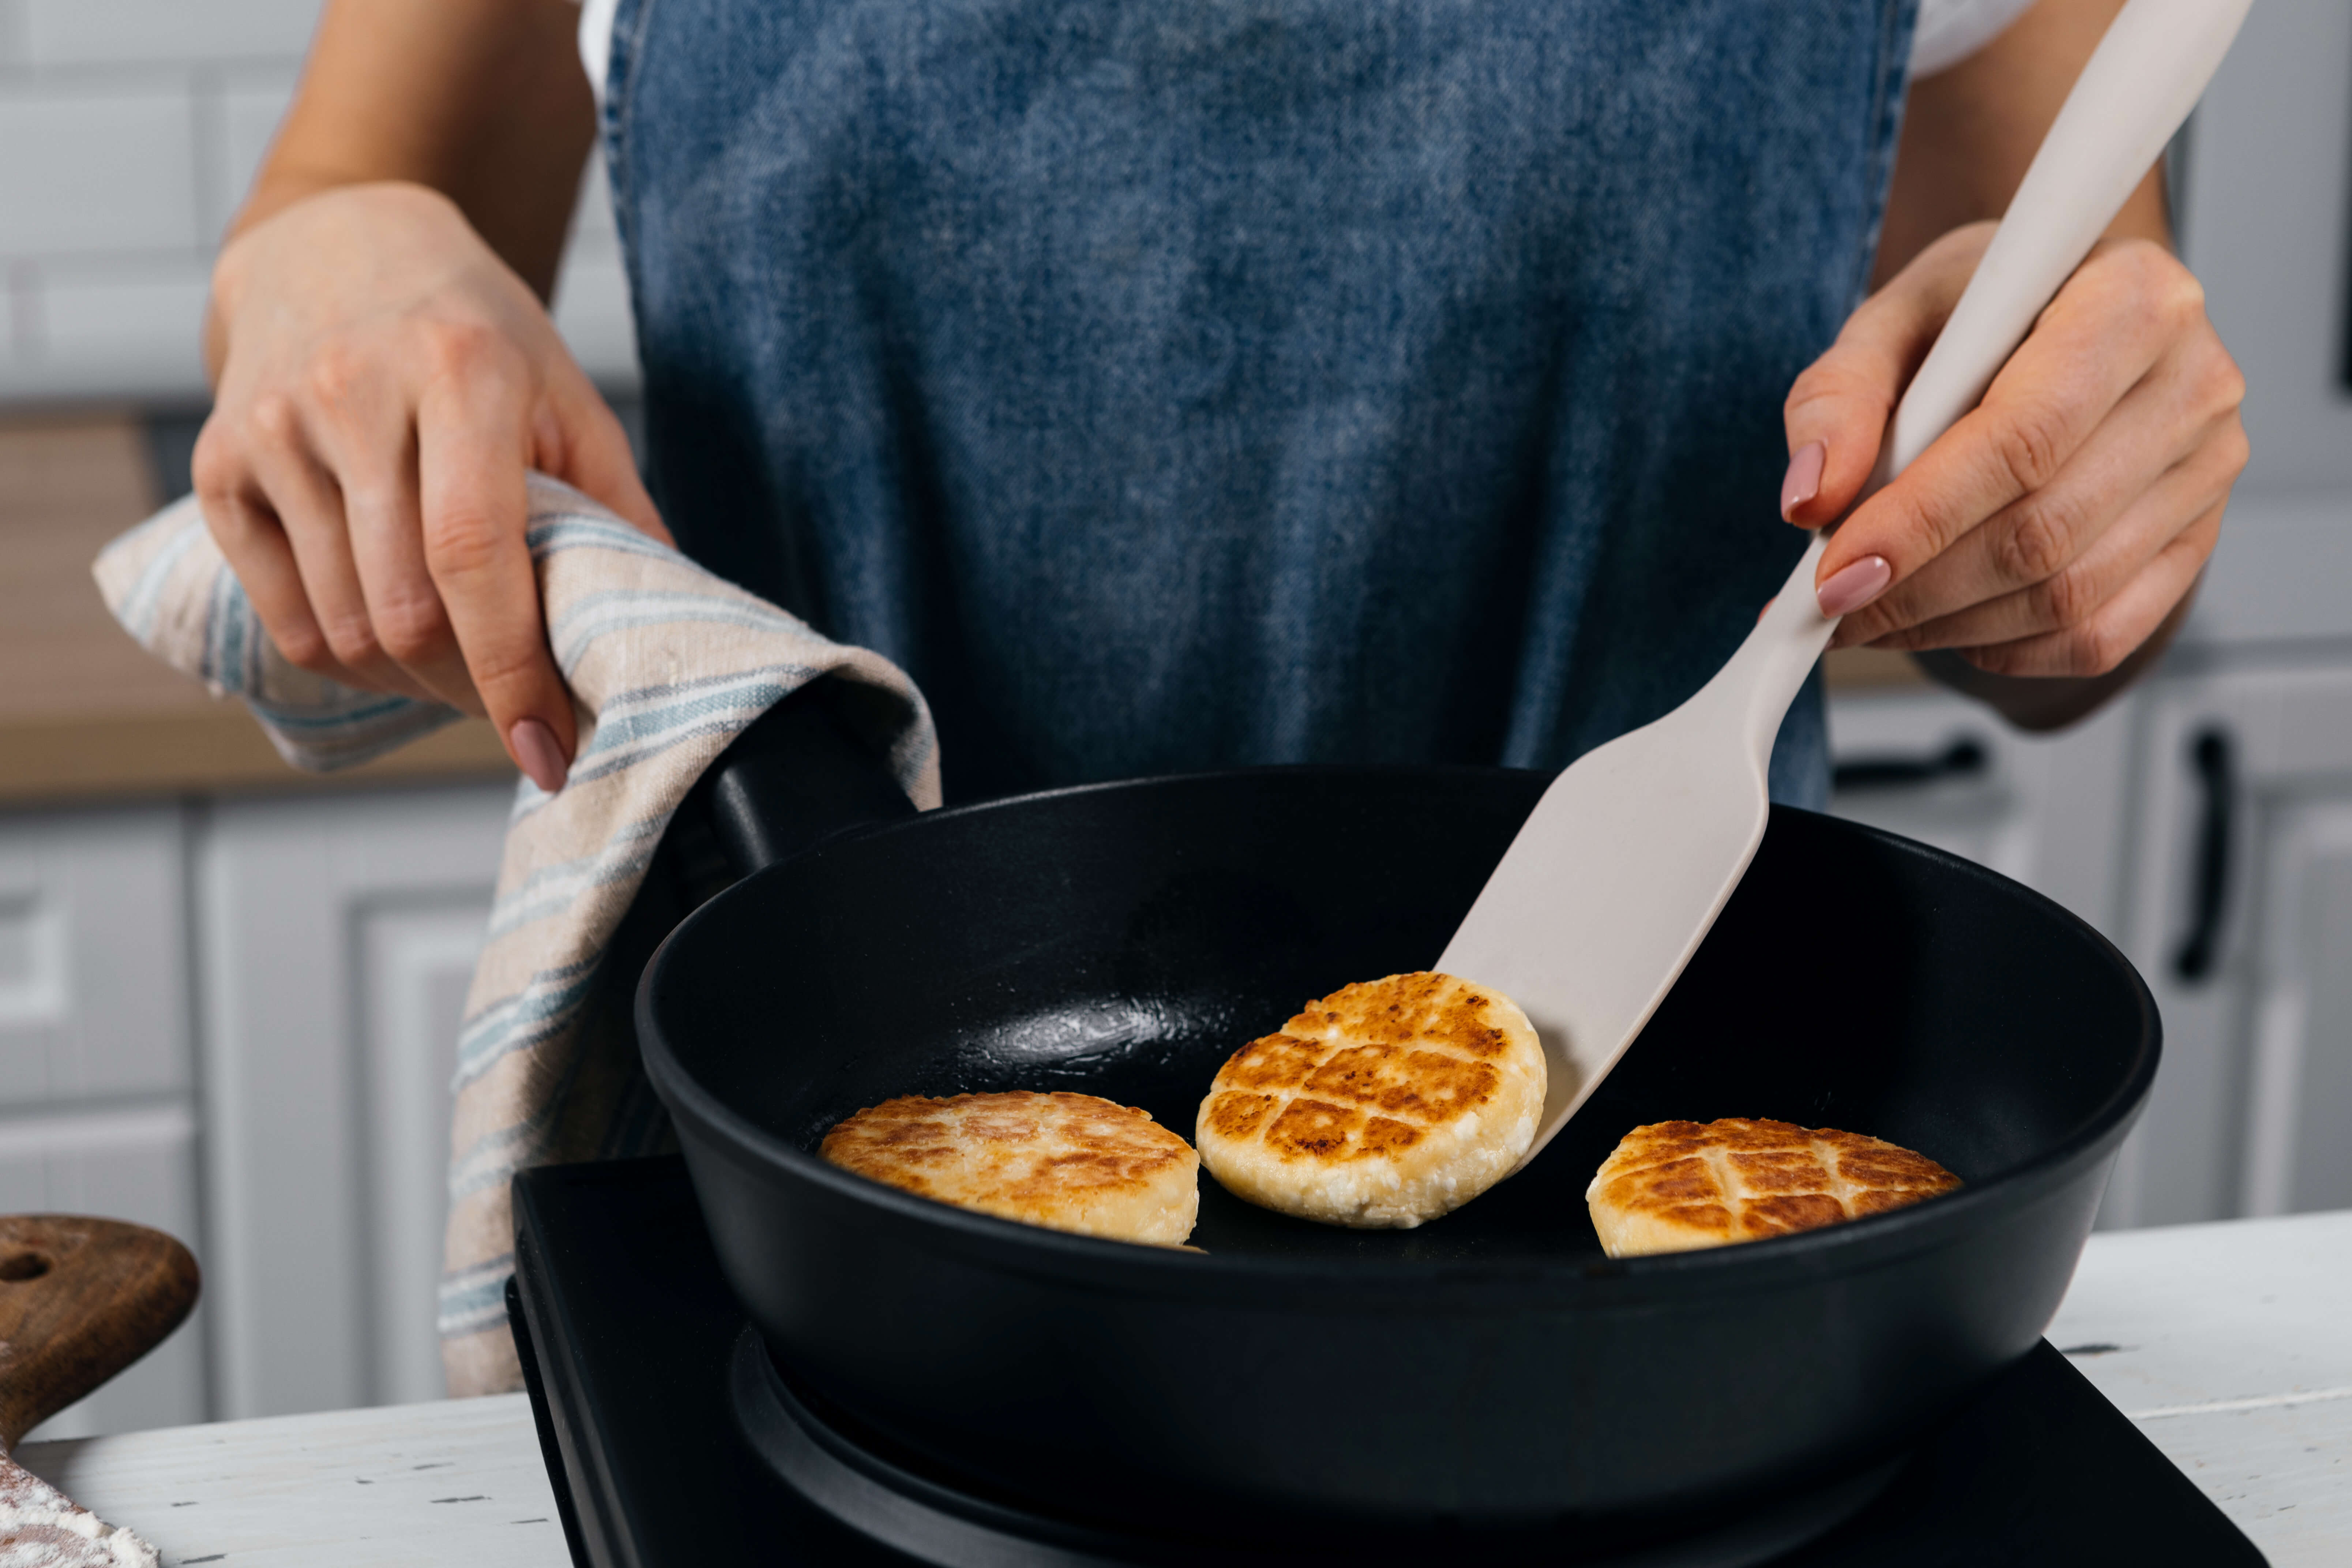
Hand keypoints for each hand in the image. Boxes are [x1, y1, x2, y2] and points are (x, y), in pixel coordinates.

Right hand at [193, 181, 668, 789]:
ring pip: (345, 629)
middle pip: (406, 611)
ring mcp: (272, 430)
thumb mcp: (565, 394)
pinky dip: (347, 654)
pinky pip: (286, 619)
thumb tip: (662, 624)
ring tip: (463, 665)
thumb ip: (617, 507)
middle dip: (472, 686)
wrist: (338, 247)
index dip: (511, 668)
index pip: (474, 553)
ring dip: (413, 679)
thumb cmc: (474, 333)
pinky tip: (393, 634)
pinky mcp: (217, 465)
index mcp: (459, 372)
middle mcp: (352, 395)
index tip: (549, 751)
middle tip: (517, 703)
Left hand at [1779, 221, 2246, 678]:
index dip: (1920, 521)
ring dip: (1946, 625)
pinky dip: (2000, 648)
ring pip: (2067, 594)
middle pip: (2043, 530)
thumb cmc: (1979, 314)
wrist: (2056, 318)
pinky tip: (1938, 622)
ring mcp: (2208, 470)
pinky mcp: (2198, 540)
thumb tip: (1811, 499)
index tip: (1833, 576)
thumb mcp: (1892, 320)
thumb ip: (1838, 399)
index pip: (2024, 439)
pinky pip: (2098, 633)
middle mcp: (2195, 383)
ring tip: (1868, 615)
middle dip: (1917, 589)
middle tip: (1831, 607)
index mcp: (2131, 299)